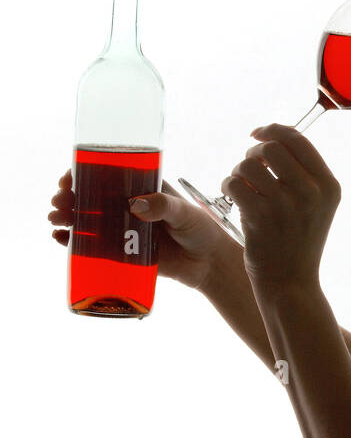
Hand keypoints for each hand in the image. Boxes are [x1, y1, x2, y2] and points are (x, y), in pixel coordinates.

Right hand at [48, 168, 239, 293]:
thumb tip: (136, 205)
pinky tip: (61, 239)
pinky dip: (74, 241)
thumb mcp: (184, 213)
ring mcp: (122, 229)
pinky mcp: (121, 252)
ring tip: (56, 220)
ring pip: (87, 219)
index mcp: (140, 188)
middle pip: (90, 196)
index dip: (82, 173)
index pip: (106, 174)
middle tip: (59, 203)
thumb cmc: (201, 230)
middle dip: (69, 197)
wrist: (208, 265)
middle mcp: (127, 206)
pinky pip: (92, 245)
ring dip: (67, 217)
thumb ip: (163, 207)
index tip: (69, 178)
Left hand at [222, 123, 340, 296]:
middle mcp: (311, 192)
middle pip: (271, 147)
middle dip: (253, 153)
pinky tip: (234, 199)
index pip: (298, 139)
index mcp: (329, 185)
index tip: (257, 134)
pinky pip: (235, 183)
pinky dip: (229, 186)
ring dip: (239, 172)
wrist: (291, 284)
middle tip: (249, 170)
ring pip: (249, 164)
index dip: (273, 130)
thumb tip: (272, 136)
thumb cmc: (297, 243)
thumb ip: (302, 172)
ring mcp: (287, 205)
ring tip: (242, 188)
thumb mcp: (315, 206)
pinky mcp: (261, 217)